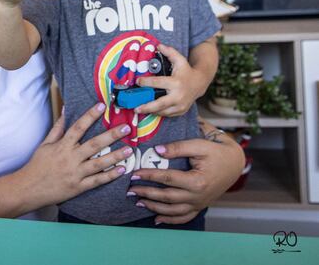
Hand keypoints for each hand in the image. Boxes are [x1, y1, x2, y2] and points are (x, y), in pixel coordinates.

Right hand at [18, 103, 132, 207]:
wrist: (29, 188)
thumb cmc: (37, 165)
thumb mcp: (45, 144)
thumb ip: (57, 128)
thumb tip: (66, 110)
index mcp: (62, 146)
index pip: (78, 127)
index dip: (90, 116)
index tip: (102, 106)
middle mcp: (70, 158)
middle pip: (94, 144)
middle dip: (111, 135)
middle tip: (126, 128)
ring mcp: (76, 173)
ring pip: (99, 163)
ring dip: (116, 156)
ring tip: (129, 149)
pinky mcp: (79, 187)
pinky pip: (97, 181)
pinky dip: (109, 176)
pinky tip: (122, 170)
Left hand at [127, 133, 244, 224]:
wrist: (234, 163)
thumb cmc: (216, 152)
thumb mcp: (199, 145)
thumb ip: (178, 147)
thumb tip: (157, 150)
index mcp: (197, 181)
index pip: (167, 179)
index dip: (149, 176)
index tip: (134, 173)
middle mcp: (198, 196)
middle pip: (167, 197)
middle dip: (147, 193)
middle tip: (130, 189)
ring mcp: (199, 203)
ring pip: (173, 210)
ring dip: (154, 208)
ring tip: (139, 202)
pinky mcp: (200, 206)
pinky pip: (184, 217)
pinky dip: (170, 220)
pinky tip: (157, 219)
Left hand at [135, 44, 206, 116]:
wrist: (200, 83)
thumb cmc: (187, 71)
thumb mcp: (180, 59)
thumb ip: (170, 52)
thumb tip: (158, 45)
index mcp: (176, 83)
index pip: (158, 83)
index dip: (146, 82)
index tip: (137, 82)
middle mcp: (178, 96)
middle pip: (160, 103)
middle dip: (147, 106)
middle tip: (135, 108)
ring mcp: (180, 105)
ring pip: (163, 112)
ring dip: (151, 111)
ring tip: (140, 110)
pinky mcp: (181, 111)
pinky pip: (167, 114)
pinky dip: (158, 113)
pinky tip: (150, 111)